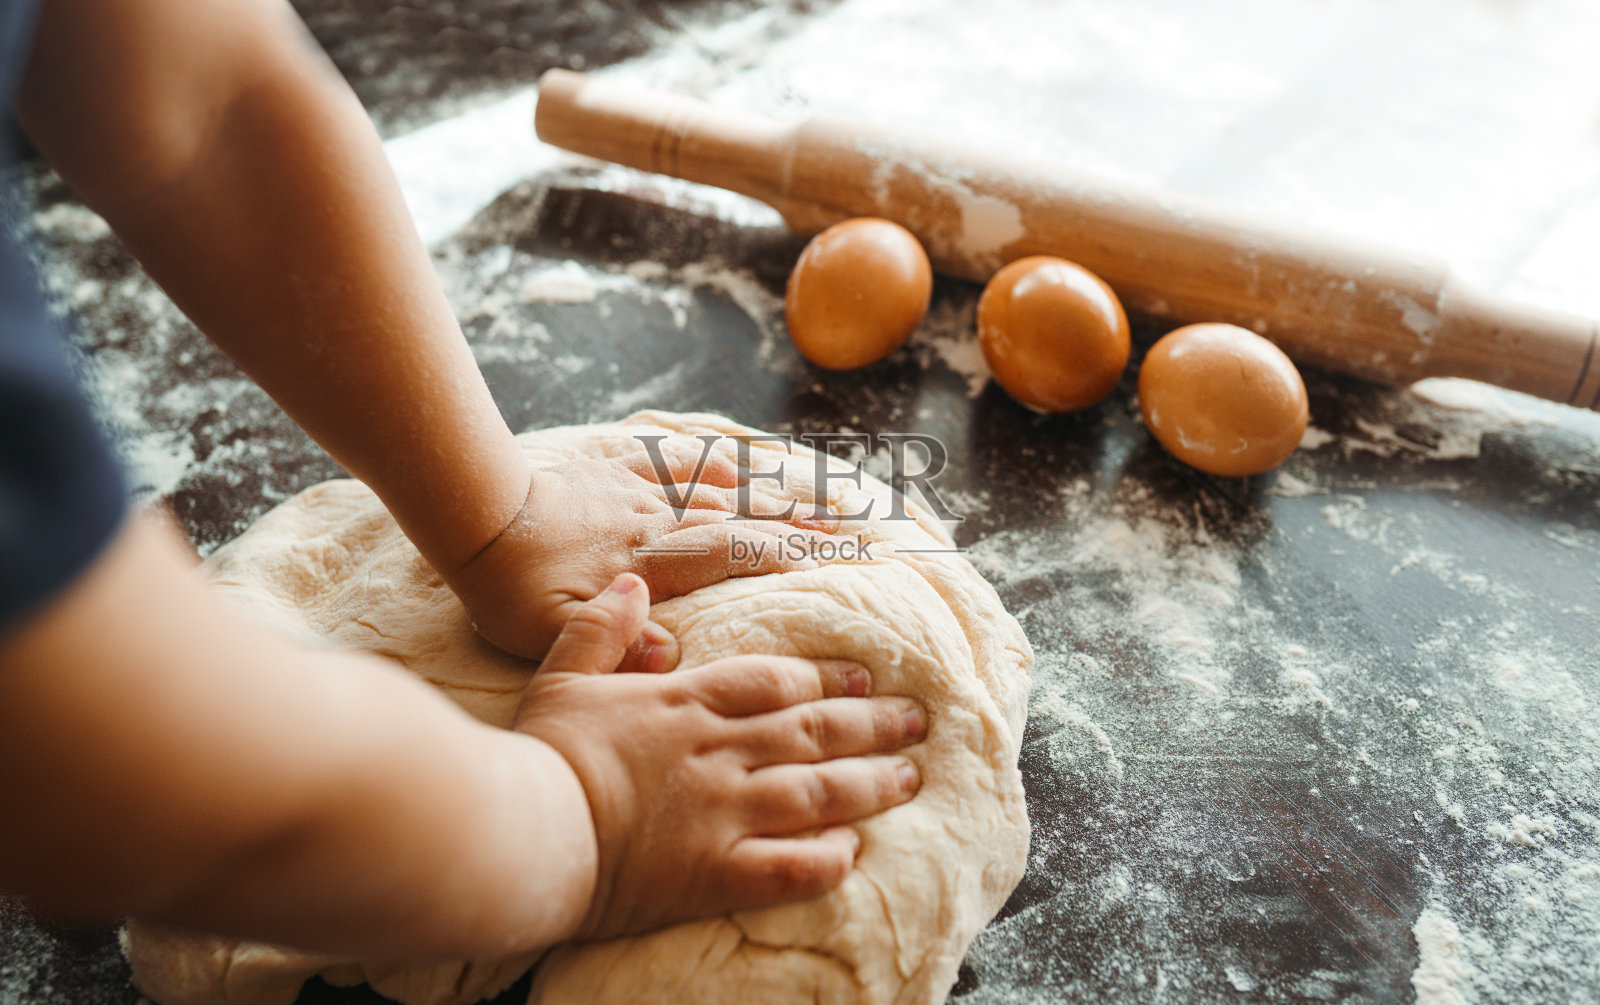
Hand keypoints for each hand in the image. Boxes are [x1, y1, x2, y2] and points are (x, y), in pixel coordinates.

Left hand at [446, 446, 836, 666]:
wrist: (472, 520)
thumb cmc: (511, 588)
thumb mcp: (551, 636)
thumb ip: (612, 646)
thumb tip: (668, 656)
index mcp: (653, 562)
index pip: (736, 554)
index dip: (789, 556)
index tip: (838, 560)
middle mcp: (659, 522)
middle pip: (743, 517)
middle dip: (799, 525)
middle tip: (851, 531)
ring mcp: (641, 494)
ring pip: (721, 488)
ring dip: (772, 494)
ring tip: (818, 499)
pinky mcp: (617, 473)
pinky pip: (679, 461)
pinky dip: (718, 461)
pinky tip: (741, 462)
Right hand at [514, 574, 924, 941]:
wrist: (523, 831)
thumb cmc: (540, 754)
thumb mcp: (562, 675)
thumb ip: (602, 628)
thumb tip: (634, 583)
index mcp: (685, 703)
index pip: (772, 682)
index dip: (826, 677)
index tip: (865, 675)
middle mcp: (717, 752)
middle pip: (813, 730)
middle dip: (872, 723)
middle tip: (917, 720)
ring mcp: (722, 813)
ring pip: (817, 791)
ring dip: (870, 783)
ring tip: (911, 776)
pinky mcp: (714, 873)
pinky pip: (789, 867)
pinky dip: (827, 858)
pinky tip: (854, 852)